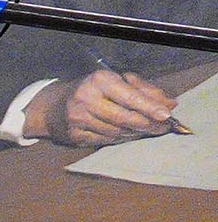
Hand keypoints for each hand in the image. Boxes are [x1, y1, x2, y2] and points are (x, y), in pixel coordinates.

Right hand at [39, 67, 189, 145]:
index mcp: (98, 81)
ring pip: (116, 131)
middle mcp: (85, 99)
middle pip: (124, 117)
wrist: (52, 107)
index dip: (149, 107)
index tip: (166, 115)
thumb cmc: (91, 91)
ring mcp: (78, 119)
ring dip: (136, 133)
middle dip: (147, 124)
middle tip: (163, 127)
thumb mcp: (116, 82)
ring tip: (149, 131)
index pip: (129, 97)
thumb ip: (143, 90)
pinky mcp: (74, 135)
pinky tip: (130, 135)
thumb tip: (169, 103)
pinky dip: (122, 139)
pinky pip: (105, 140)